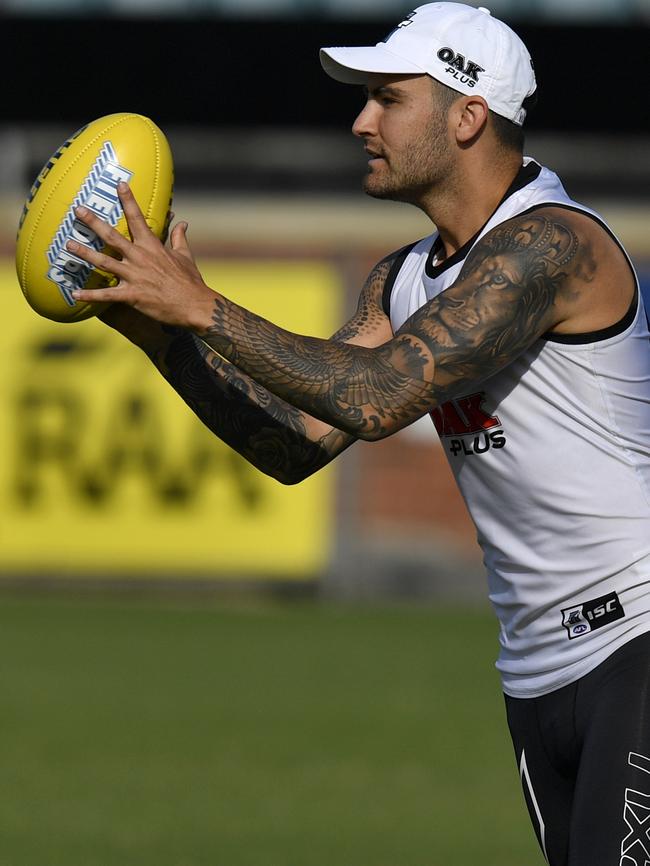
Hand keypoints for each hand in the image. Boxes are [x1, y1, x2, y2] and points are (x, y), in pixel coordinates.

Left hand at [67, 182, 215, 330]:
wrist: (194, 304)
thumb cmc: (190, 281)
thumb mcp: (186, 256)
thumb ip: (179, 238)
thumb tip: (182, 223)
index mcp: (152, 246)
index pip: (137, 218)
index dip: (128, 200)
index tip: (119, 184)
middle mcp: (140, 257)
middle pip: (111, 236)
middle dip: (93, 222)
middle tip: (78, 211)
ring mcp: (134, 276)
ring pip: (103, 262)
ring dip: (84, 253)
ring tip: (68, 245)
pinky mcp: (132, 295)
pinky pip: (107, 295)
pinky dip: (90, 295)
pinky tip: (75, 294)